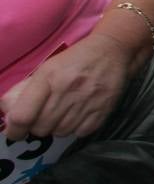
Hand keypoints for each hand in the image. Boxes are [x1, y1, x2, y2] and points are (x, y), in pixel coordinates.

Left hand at [1, 32, 135, 139]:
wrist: (112, 50)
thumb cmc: (74, 59)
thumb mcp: (47, 68)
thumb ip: (25, 90)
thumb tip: (7, 111)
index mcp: (48, 78)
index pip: (23, 116)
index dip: (14, 130)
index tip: (15, 132)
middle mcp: (67, 90)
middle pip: (41, 128)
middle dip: (38, 126)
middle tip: (45, 116)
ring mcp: (87, 101)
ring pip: (60, 132)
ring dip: (58, 127)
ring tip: (64, 113)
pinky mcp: (103, 110)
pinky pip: (80, 133)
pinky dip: (77, 128)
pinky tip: (79, 114)